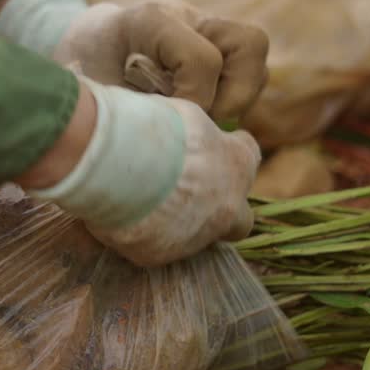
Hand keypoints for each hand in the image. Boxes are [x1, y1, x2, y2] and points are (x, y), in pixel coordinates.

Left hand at [0, 0, 269, 122]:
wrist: (76, 49)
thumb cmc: (78, 75)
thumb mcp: (89, 93)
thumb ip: (122, 112)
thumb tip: (159, 149)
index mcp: (149, 20)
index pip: (201, 57)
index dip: (193, 99)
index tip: (169, 119)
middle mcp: (187, 16)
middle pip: (250, 43)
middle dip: (234, 95)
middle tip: (199, 122)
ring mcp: (206, 27)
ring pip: (254, 55)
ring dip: (238, 97)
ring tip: (202, 120)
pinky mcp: (215, 45)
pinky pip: (246, 70)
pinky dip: (231, 98)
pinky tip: (200, 116)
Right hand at [18, 78, 260, 266]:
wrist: (121, 164)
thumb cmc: (155, 129)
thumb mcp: (186, 115)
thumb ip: (196, 131)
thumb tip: (189, 131)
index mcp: (238, 164)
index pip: (248, 156)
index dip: (230, 153)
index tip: (211, 149)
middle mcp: (227, 209)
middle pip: (239, 220)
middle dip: (221, 209)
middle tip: (189, 193)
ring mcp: (195, 238)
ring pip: (195, 236)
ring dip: (179, 221)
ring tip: (143, 200)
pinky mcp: (158, 254)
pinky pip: (155, 246)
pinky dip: (143, 233)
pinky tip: (122, 213)